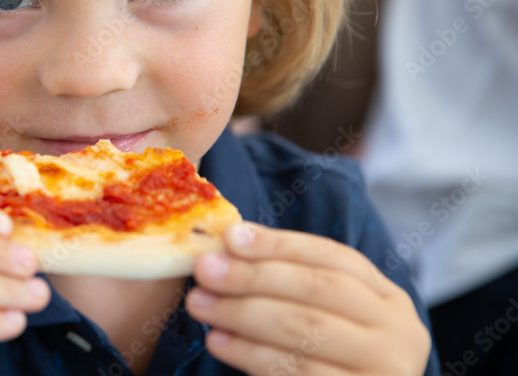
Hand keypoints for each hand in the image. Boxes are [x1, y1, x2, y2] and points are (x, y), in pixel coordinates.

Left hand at [186, 222, 430, 375]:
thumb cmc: (328, 362)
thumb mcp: (324, 316)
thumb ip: (287, 282)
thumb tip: (228, 243)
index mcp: (388, 299)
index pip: (333, 257)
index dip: (280, 244)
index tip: (231, 236)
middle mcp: (398, 333)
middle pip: (319, 290)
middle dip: (254, 276)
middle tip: (205, 270)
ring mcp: (386, 371)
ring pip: (306, 332)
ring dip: (243, 314)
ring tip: (200, 305)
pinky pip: (300, 373)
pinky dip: (253, 355)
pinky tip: (219, 342)